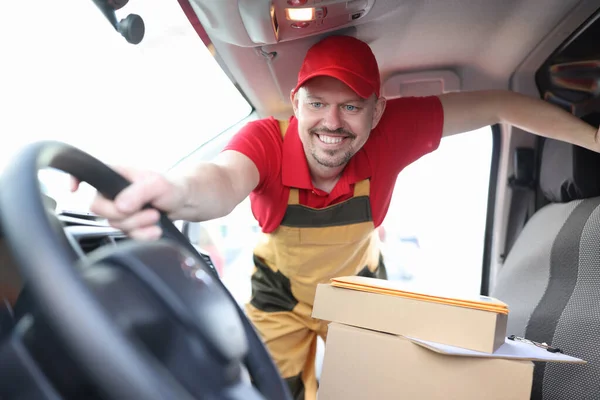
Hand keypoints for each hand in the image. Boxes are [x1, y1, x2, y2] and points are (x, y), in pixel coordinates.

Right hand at [71, 166, 186, 239]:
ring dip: (138, 224)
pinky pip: (125, 235)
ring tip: (155, 217)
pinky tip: (154, 231)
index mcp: (114, 174)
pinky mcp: (127, 224)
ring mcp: (118, 209)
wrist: (183, 203)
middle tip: (149, 211)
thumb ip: (138, 192)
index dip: (75, 179)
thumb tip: (119, 205)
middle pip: (98, 209)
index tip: (74, 189)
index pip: (87, 174)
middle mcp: (112, 192)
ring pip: (114, 224)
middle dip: (125, 215)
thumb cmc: (170, 187)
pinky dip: (142, 236)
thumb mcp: (157, 184)